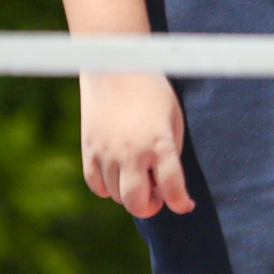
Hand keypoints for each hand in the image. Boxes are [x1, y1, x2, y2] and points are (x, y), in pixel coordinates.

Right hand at [80, 70, 193, 217]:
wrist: (115, 67)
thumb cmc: (152, 91)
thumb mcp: (173, 117)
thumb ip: (172, 151)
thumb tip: (165, 184)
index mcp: (160, 143)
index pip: (172, 188)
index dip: (181, 203)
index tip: (185, 205)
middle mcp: (132, 152)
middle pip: (137, 203)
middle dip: (151, 206)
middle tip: (157, 195)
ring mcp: (107, 153)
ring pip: (116, 195)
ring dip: (130, 193)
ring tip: (139, 175)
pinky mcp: (88, 149)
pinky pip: (96, 184)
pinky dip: (107, 187)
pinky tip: (118, 173)